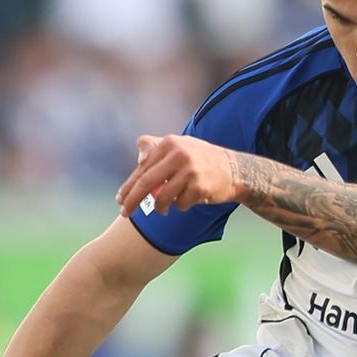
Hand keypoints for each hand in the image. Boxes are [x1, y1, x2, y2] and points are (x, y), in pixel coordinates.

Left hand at [116, 134, 240, 217]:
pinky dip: (181, 206)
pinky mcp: (200, 187)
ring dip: (160, 207)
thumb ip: (156, 150)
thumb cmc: (202, 160)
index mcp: (169, 143)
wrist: (235, 170)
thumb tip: (138, 163)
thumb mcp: (180, 147)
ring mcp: (190, 171)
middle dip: (133, 201)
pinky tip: (187, 201)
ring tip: (163, 209)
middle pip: (146, 183)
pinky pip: (180, 204)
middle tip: (125, 213)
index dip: (128, 187)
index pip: (142, 169)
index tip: (120, 200)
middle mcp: (179, 154)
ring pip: (162, 197)